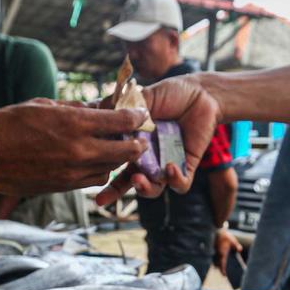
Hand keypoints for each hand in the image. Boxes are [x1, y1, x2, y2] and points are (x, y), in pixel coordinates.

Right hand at [0, 100, 150, 196]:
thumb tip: (99, 108)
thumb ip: (75, 108)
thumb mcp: (42, 105)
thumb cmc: (6, 124)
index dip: (136, 117)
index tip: (141, 114)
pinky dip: (99, 170)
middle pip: (125, 151)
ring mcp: (71, 172)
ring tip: (115, 147)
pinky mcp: (63, 187)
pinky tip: (94, 160)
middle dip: (136, 143)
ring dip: (117, 158)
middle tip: (139, 136)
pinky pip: (93, 180)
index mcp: (74, 124)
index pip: (121, 122)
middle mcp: (78, 150)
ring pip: (111, 168)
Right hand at [96, 75, 221, 204]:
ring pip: (154, 188)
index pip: (115, 162)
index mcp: (134, 144)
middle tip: (105, 195)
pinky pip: (180, 184)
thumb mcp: (143, 99)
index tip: (89, 174)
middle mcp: (149, 158)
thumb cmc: (171, 94)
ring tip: (138, 179)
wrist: (201, 93)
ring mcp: (167, 163)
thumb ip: (124, 108)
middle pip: (130, 182)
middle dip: (115, 192)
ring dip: (145, 188)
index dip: (102, 173)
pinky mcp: (187, 165)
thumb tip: (99, 110)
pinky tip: (170, 167)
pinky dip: (175, 180)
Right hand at [214, 228, 243, 276]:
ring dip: (217, 264)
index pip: (222, 263)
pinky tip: (218, 258)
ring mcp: (215, 251)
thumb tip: (240, 250)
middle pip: (217, 264)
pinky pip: (214, 256)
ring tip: (219, 267)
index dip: (223, 270)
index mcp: (223, 253)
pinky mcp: (213, 249)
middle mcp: (218, 253)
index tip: (224, 275)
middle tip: (222, 272)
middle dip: (219, 268)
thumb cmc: (225, 236)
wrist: (217, 230)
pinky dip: (215, 258)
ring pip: (214, 260)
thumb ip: (236, 246)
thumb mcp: (233, 240)